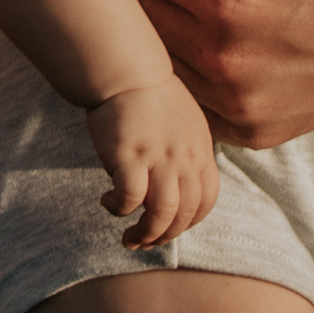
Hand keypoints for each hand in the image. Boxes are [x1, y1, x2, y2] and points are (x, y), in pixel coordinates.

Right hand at [88, 78, 220, 251]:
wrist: (127, 71)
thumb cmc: (150, 98)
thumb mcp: (184, 125)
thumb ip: (186, 155)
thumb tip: (175, 188)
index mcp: (200, 151)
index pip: (206, 201)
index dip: (188, 222)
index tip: (169, 227)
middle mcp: (184, 157)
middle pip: (185, 214)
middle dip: (164, 237)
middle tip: (143, 242)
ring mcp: (159, 157)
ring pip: (163, 213)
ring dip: (146, 234)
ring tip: (129, 238)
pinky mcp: (130, 155)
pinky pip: (130, 197)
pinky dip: (119, 208)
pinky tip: (108, 201)